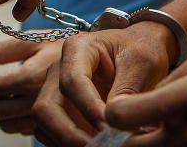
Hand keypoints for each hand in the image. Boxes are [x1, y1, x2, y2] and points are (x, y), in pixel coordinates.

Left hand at [0, 37, 64, 134]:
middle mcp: (38, 102)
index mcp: (33, 77)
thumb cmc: (63, 47)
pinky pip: (18, 128)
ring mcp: (44, 118)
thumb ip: (1, 49)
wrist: (100, 64)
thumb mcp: (34, 40)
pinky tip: (15, 97)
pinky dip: (10, 114)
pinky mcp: (48, 126)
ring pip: (3, 123)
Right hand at [32, 25, 172, 145]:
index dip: (89, 109)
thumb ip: (126, 90)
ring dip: (67, 142)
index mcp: (78, 48)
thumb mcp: (142, 63)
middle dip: (67, 134)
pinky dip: (68, 145)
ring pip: (44, 124)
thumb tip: (112, 123)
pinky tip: (95, 145)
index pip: (72, 82)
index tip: (111, 129)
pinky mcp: (61, 111)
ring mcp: (56, 91)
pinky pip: (51, 134)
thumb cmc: (142, 50)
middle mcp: (59, 69)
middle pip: (45, 107)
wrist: (142, 51)